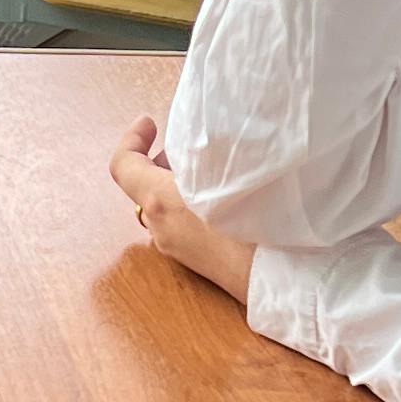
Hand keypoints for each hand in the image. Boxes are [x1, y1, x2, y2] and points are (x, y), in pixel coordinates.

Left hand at [110, 118, 255, 302]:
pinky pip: (178, 223)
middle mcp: (160, 228)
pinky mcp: (192, 261)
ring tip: (209, 167)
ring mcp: (175, 247)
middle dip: (159, 159)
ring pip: (162, 206)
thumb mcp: (226, 172)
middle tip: (188, 143)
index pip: (123, 165)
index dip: (131, 139)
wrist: (277, 278)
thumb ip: (201, 152)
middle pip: (143, 186)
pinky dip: (188, 202)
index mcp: (160, 202)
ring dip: (176, 182)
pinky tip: (222, 195)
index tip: (150, 123)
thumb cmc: (254, 222)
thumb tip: (196, 139)